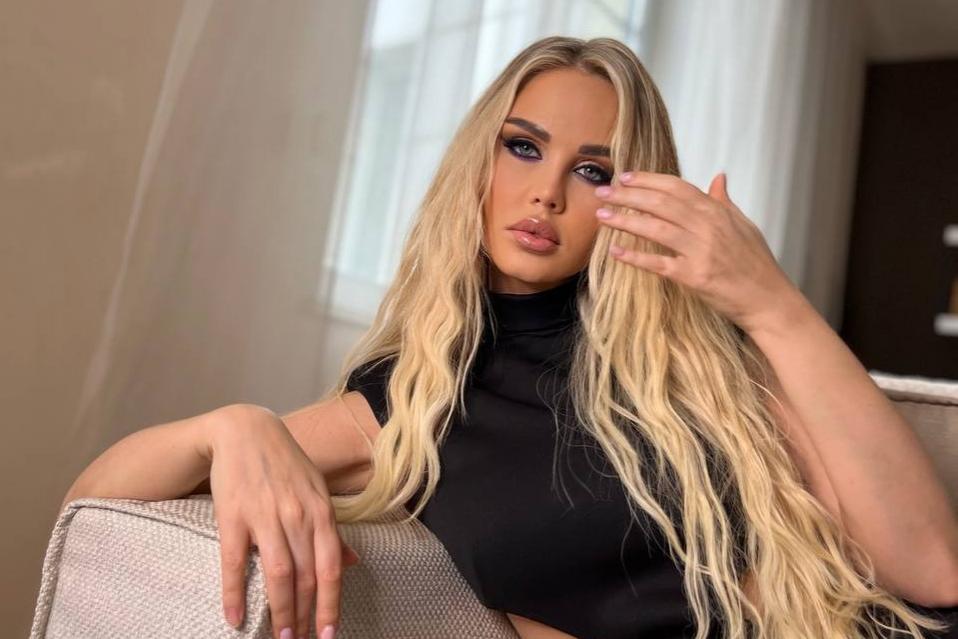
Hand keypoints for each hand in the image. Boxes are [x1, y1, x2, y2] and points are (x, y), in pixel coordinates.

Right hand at [205, 404, 359, 638]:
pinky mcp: (233, 517)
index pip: (331, 568)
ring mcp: (265, 516)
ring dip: (280, 612)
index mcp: (321, 511)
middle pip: (306, 578)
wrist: (245, 430)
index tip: (329, 634)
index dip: (331, 605)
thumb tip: (352, 564)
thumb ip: (331, 531)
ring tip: (280, 638)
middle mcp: (297, 516)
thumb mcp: (317, 491)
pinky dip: (235, 594)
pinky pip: (234, 563)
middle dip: (305, 617)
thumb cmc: (285, 465)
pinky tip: (236, 619)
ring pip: (278, 575)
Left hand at [594, 170, 800, 333]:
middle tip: (603, 192)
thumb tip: (718, 177)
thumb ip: (724, 201)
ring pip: (655, 229)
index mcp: (717, 212)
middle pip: (660, 203)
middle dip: (628, 195)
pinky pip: (657, 264)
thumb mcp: (744, 225)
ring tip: (602, 216)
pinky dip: (635, 257)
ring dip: (625, 220)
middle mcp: (707, 227)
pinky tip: (615, 251)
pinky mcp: (693, 277)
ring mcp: (699, 251)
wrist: (768, 299)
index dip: (648, 180)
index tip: (625, 176)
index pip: (676, 187)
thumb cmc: (756, 263)